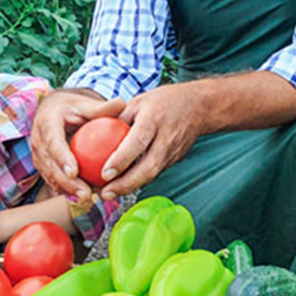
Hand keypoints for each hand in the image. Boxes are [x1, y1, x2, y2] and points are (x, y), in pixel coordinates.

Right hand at [29, 90, 126, 202]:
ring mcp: (38, 156)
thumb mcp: (84, 104)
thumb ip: (101, 108)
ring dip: (68, 191)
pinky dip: (67, 191)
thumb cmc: (71, 108)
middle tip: (86, 194)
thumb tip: (122, 103)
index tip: (74, 172)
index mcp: (47, 124)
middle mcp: (38, 142)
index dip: (62, 159)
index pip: (53, 143)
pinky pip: (53, 181)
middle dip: (67, 183)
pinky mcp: (43, 166)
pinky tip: (84, 199)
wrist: (51, 112)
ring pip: (51, 177)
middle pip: (51, 166)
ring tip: (87, 200)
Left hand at [97, 82, 207, 201]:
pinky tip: (122, 186)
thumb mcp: (138, 102)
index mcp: (153, 120)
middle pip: (147, 168)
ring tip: (109, 194)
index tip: (105, 173)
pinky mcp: (174, 160)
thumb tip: (96, 132)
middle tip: (105, 193)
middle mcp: (165, 139)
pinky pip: (155, 173)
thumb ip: (119, 118)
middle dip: (125, 185)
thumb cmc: (164, 101)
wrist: (199, 107)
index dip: (121, 160)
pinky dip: (138, 181)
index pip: (136, 143)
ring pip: (151, 175)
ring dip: (130, 187)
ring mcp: (172, 152)